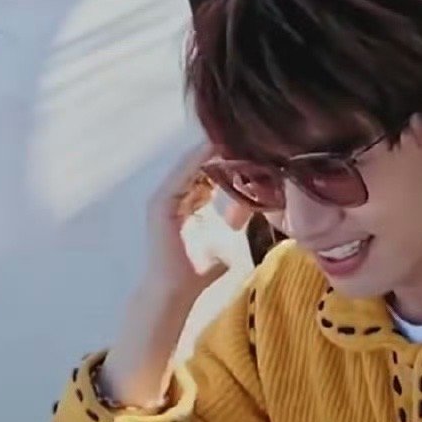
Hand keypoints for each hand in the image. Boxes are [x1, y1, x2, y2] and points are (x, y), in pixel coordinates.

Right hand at [148, 143, 240, 300]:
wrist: (174, 292)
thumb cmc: (199, 272)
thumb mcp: (229, 242)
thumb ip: (239, 226)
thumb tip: (261, 217)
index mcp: (189, 203)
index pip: (210, 173)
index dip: (229, 158)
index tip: (251, 143)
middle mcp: (175, 196)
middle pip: (199, 163)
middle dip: (220, 148)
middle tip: (243, 129)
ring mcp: (165, 198)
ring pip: (190, 165)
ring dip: (210, 149)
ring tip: (231, 130)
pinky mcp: (160, 203)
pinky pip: (181, 176)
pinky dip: (196, 161)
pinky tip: (213, 147)